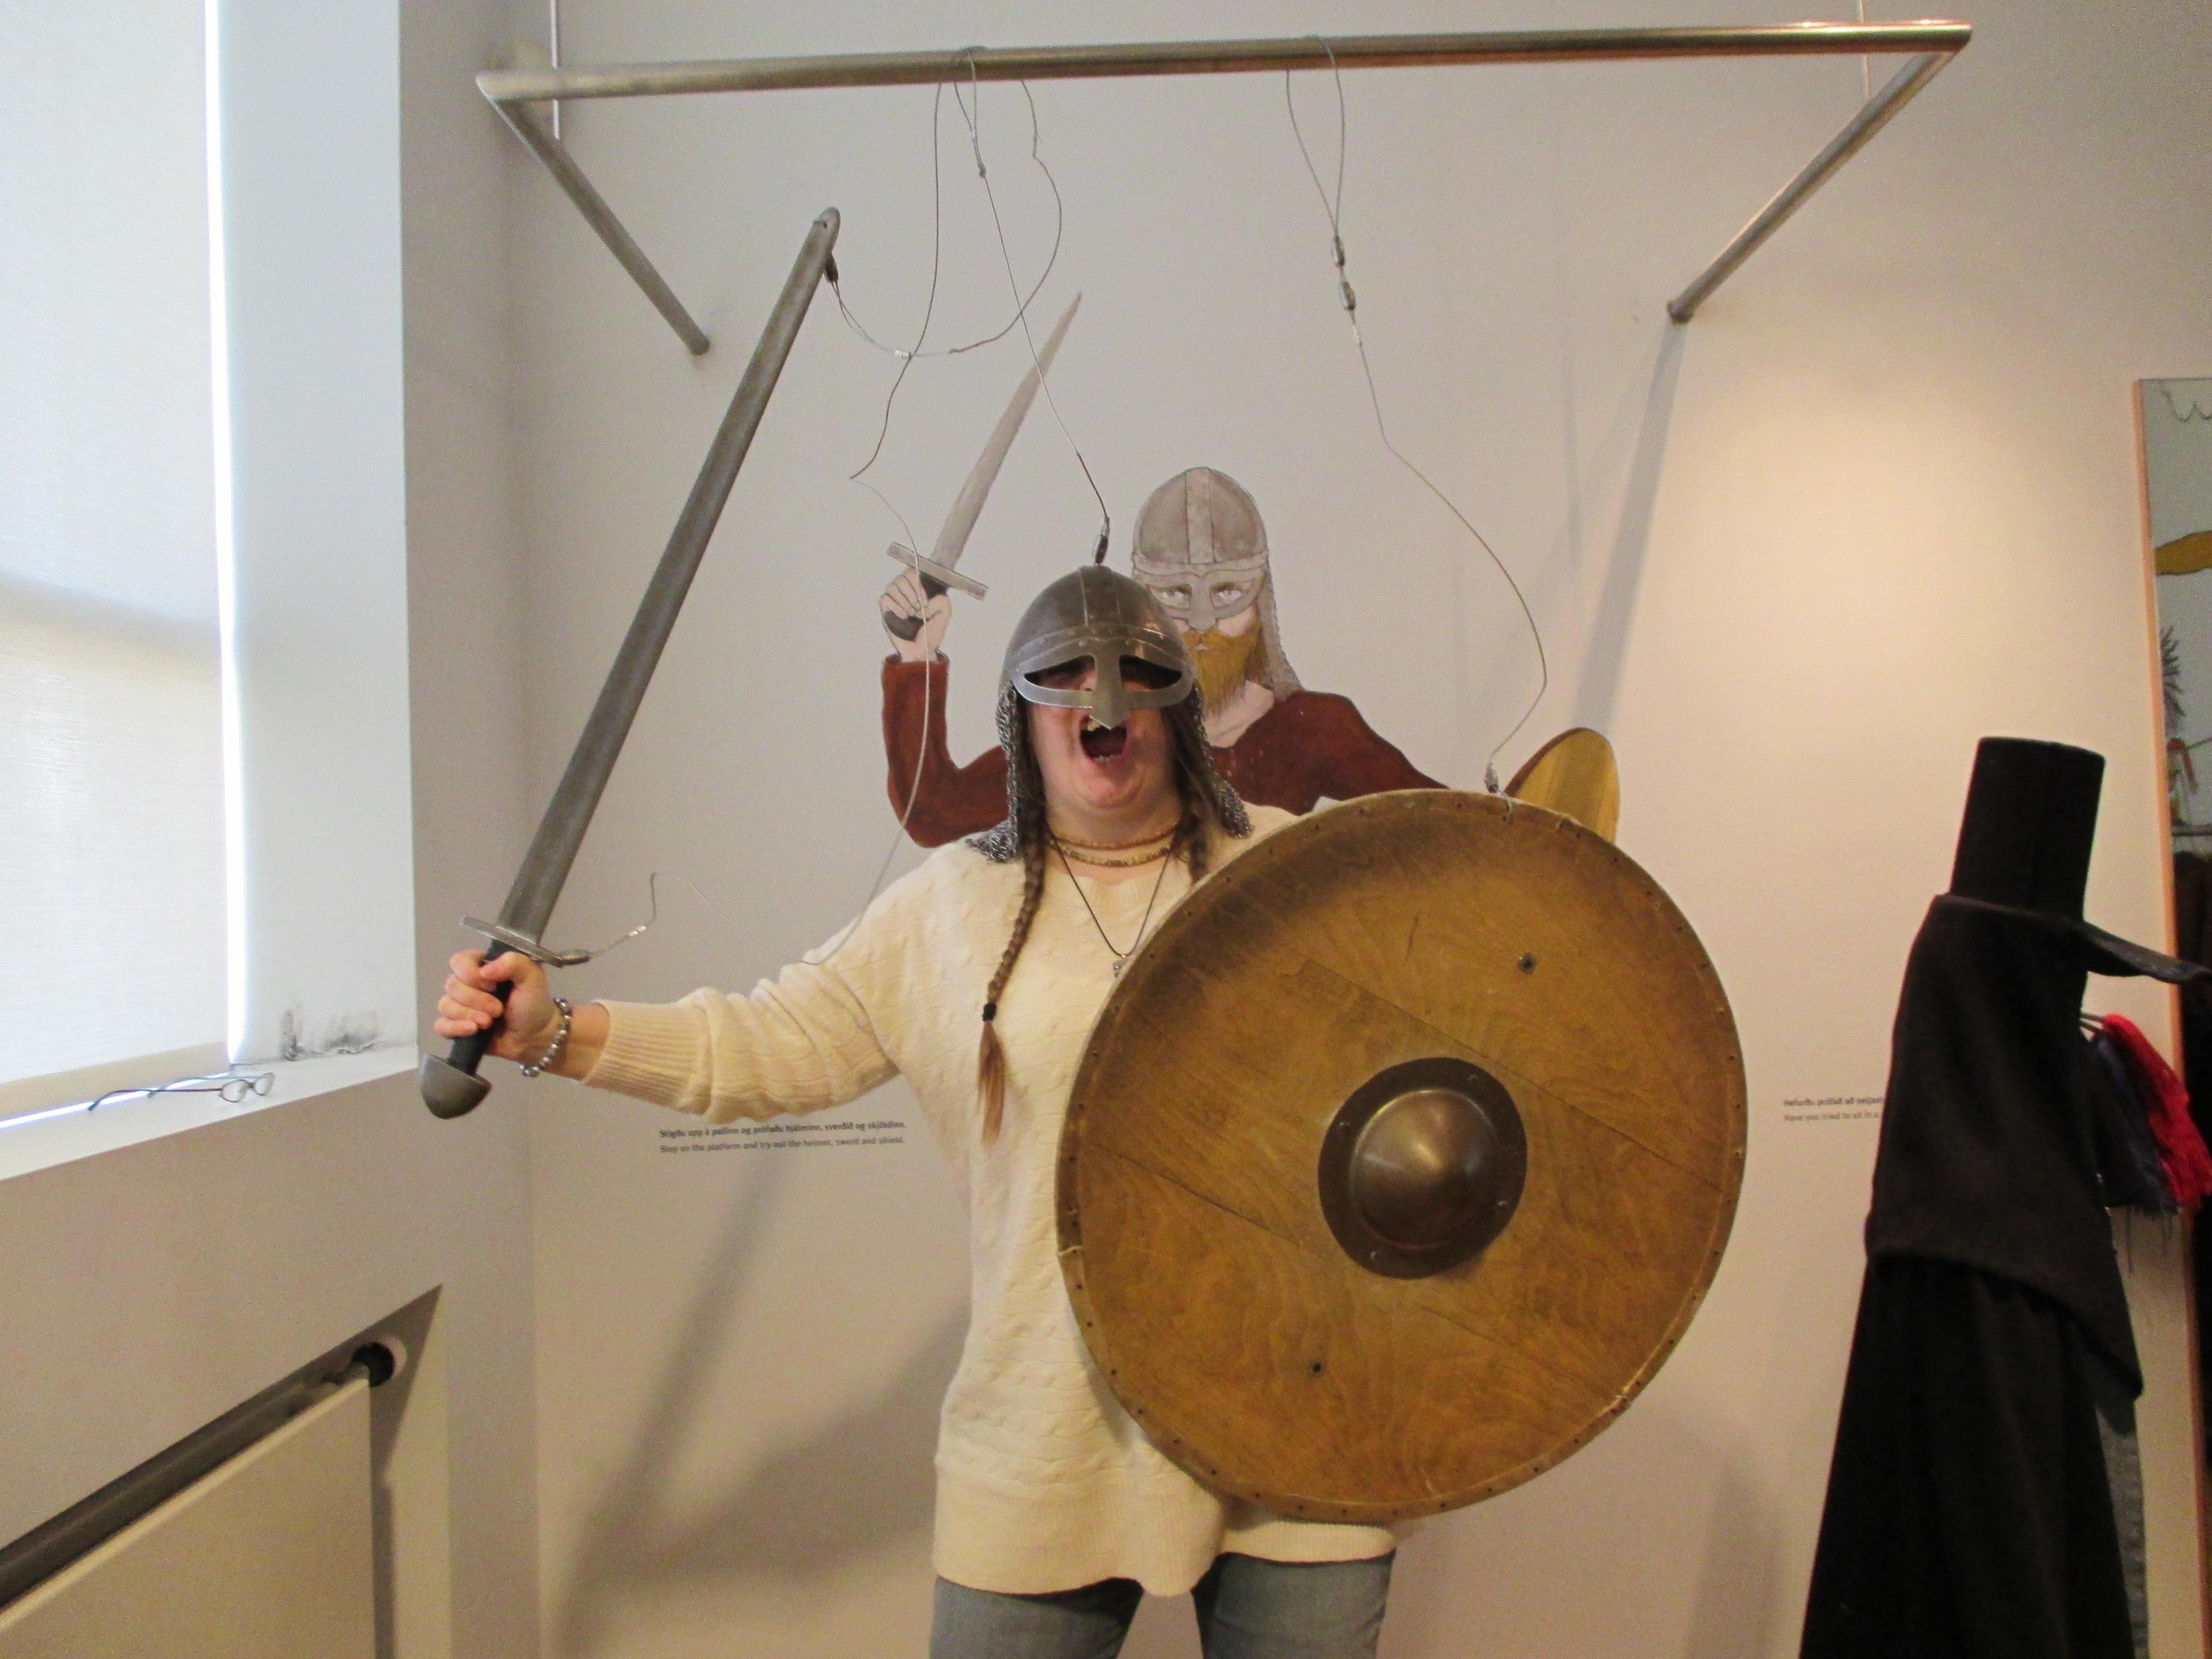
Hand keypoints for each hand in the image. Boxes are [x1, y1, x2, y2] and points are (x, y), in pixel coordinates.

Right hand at [434, 948, 560, 1063]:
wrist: (535, 1037)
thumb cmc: (533, 1003)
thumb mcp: (532, 977)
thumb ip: (513, 963)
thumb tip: (484, 971)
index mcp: (483, 967)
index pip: (459, 961)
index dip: (471, 974)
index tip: (493, 986)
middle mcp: (468, 984)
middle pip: (452, 985)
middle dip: (476, 1000)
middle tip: (498, 1010)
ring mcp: (460, 1006)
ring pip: (445, 1005)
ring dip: (467, 1015)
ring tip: (488, 1023)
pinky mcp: (457, 1027)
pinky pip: (440, 1025)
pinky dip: (454, 1028)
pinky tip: (472, 1031)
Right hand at [880, 568, 950, 662]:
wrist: (920, 651)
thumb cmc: (931, 634)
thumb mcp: (944, 616)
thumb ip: (943, 602)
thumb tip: (929, 598)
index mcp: (919, 590)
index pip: (912, 572)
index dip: (917, 584)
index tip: (924, 601)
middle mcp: (905, 592)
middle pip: (901, 577)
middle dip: (911, 594)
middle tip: (917, 609)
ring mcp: (894, 600)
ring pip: (892, 586)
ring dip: (904, 601)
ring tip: (911, 615)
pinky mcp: (886, 610)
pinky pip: (885, 598)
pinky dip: (895, 607)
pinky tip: (902, 617)